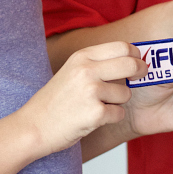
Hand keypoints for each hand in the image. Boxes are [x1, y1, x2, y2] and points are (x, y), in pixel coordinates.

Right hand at [20, 41, 143, 157]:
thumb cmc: (55, 101)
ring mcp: (91, 91)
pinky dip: (112, 118)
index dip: (136, 54)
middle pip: (131, 65)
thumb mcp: (73, 70)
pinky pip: (119, 113)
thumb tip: (131, 57)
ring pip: (126, 93)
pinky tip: (95, 119)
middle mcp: (87, 70)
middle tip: (141, 77)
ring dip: (119, 102)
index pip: (122, 46)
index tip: (139, 61)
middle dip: (140, 71)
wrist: (31, 127)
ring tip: (98, 106)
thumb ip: (98, 62)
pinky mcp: (95, 113)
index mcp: (82, 56)